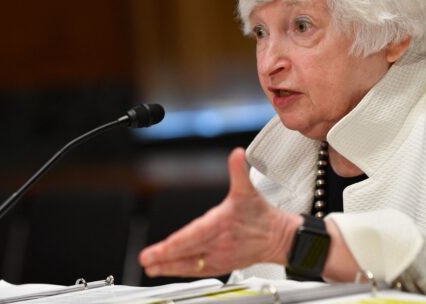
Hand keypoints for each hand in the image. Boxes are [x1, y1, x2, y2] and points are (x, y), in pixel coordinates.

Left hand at [139, 147, 301, 276]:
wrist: (278, 238)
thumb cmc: (261, 215)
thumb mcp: (248, 190)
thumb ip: (238, 172)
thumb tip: (237, 155)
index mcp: (222, 223)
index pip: (196, 234)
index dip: (177, 243)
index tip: (162, 248)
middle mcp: (219, 243)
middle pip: (188, 252)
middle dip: (165, 257)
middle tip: (146, 260)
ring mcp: (220, 256)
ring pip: (190, 264)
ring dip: (169, 267)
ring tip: (151, 267)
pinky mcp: (221, 265)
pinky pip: (197, 270)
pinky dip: (181, 271)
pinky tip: (168, 270)